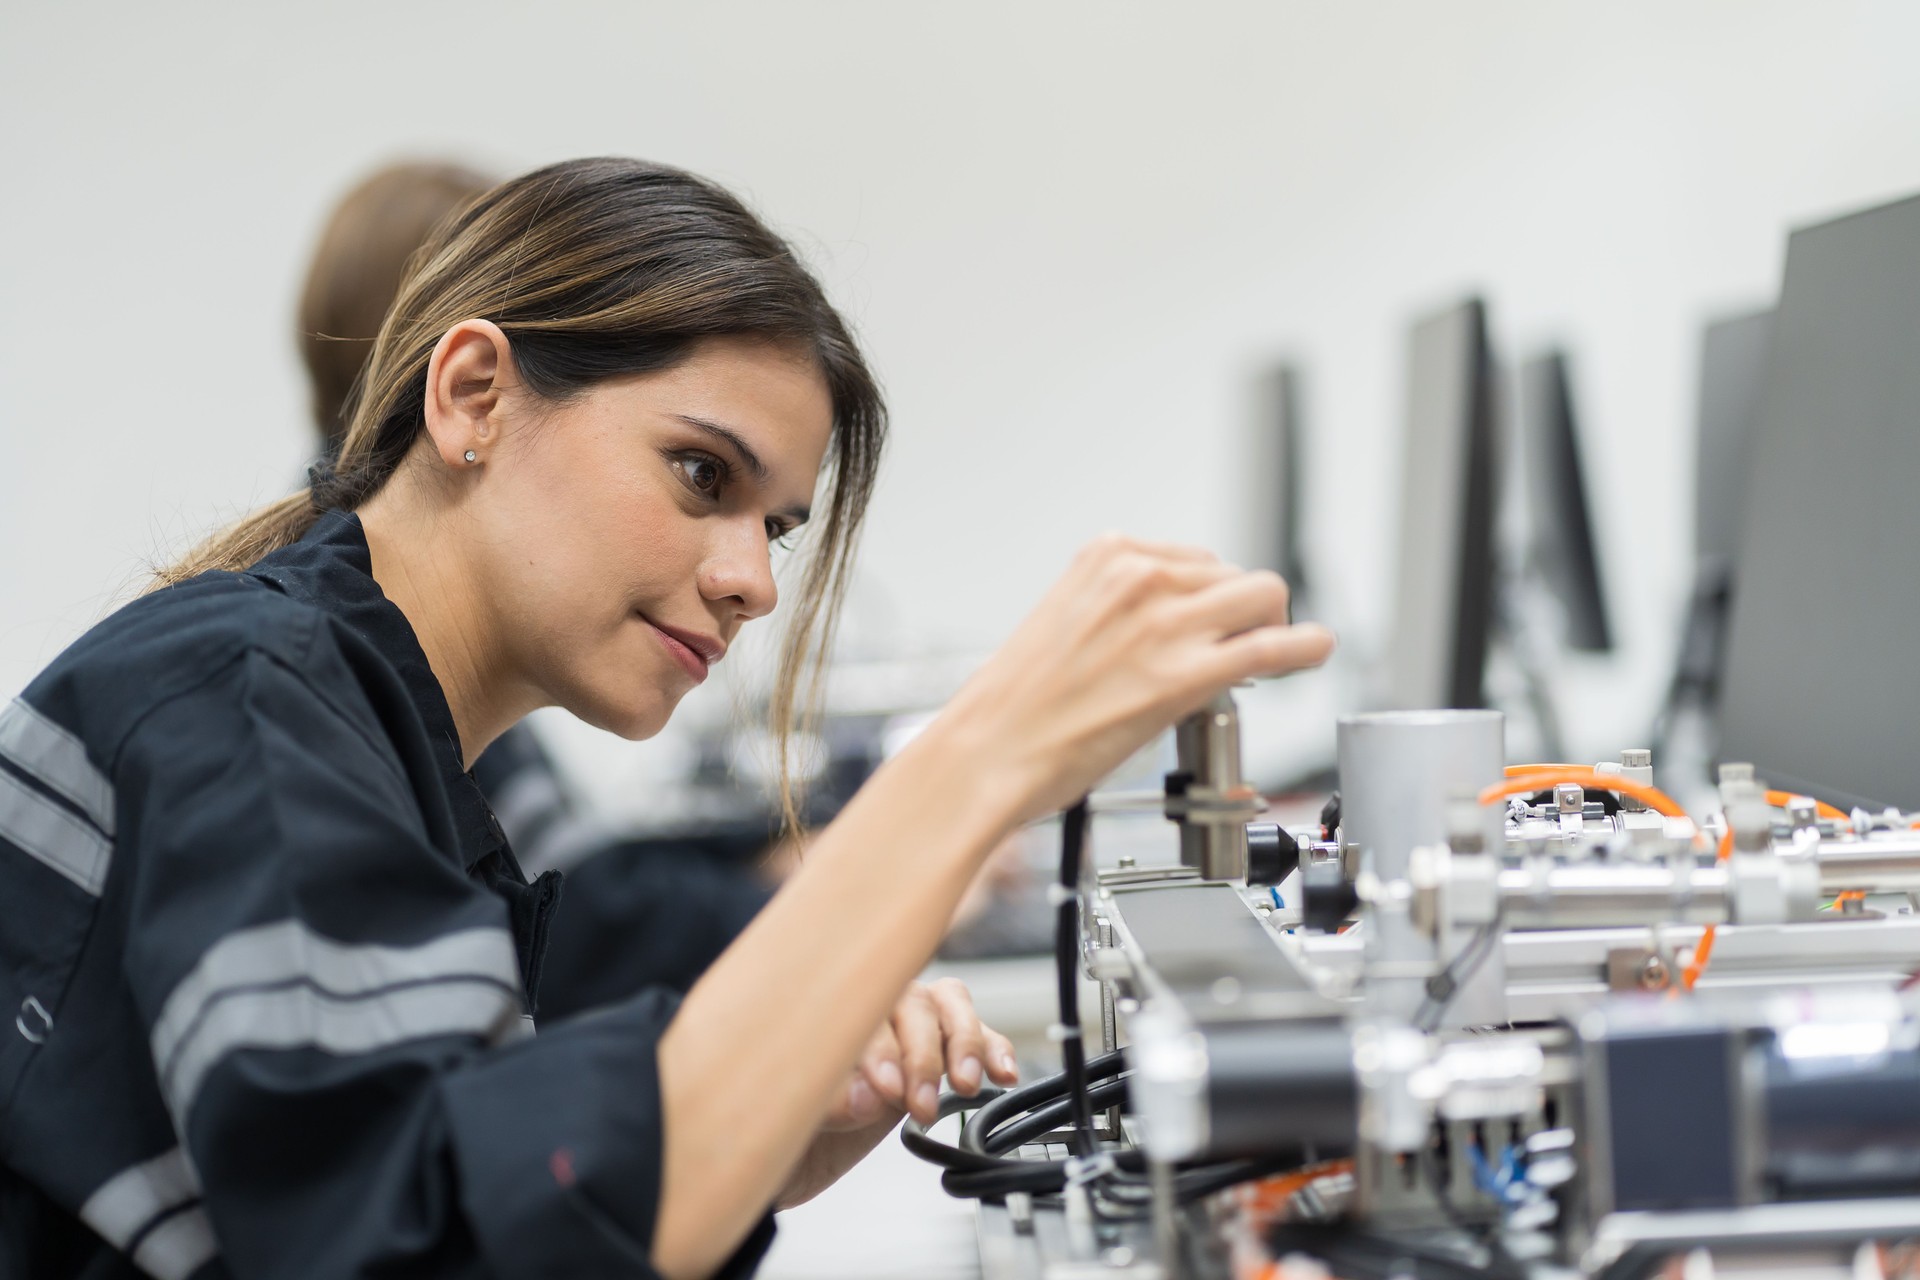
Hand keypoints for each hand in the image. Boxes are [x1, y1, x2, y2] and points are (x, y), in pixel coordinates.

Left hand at [779, 978, 1019, 1209]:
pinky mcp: (929, 1055)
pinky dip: (991, 1048)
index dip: (879, 1049)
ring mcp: (898, 1030)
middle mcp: (860, 1012)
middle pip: (908, 1003)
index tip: (885, 1093)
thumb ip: (819, 1106)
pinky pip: (972, 1034)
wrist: (784, 1165)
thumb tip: (864, 1098)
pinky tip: (1001, 1072)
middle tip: (921, 1102)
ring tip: (965, 1084)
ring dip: (962, 1043)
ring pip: (945, 1005)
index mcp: (815, 1018)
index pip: (859, 1015)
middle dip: (922, 1053)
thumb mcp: (780, 1129)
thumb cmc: (774, 1135)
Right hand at [936, 534, 1334, 821]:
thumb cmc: (1013, 707)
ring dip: (1272, 626)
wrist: (986, 752)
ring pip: (1262, 599)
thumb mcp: (1065, 623)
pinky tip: (1315, 652)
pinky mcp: (1182, 675)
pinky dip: (1305, 647)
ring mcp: (1163, 623)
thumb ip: (1119, 611)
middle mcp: (1139, 577)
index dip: (1212, 598)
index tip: (1212, 623)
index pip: (1195, 560)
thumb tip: (1169, 626)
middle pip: (1233, 576)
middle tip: (1236, 648)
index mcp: (1106, 557)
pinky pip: (1270, 647)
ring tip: (1269, 658)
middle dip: (1242, 612)